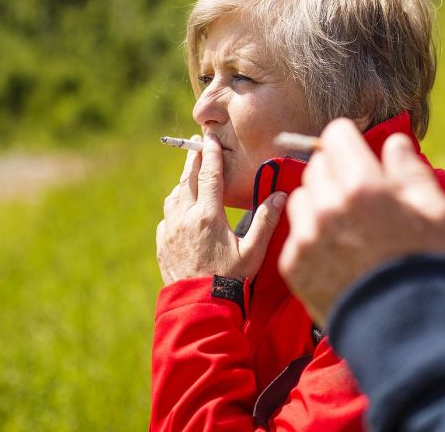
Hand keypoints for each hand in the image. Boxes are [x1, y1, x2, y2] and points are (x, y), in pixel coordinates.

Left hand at [156, 132, 284, 284]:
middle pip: (188, 180)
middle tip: (197, 145)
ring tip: (191, 175)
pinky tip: (181, 209)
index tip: (209, 138)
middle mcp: (186, 218)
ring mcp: (171, 231)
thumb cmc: (230, 279)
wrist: (199, 306)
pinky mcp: (163, 244)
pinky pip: (167, 217)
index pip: (210, 176)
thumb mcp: (253, 251)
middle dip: (194, 160)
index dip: (211, 154)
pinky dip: (175, 206)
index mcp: (209, 216)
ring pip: (174, 197)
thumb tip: (281, 195)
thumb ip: (266, 220)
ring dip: (183, 182)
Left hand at [279, 118, 444, 325]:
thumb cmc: (423, 263)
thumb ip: (410, 168)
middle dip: (337, 172)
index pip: (336, 134)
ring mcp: (306, 235)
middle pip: (317, 165)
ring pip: (302, 196)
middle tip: (358, 196)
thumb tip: (393, 143)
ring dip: (320, 202)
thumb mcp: (434, 209)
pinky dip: (311, 237)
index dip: (350, 141)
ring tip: (346, 227)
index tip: (358, 155)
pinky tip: (337, 254)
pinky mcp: (293, 263)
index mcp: (362, 184)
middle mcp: (327, 204)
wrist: (402, 329)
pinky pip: (296, 233)